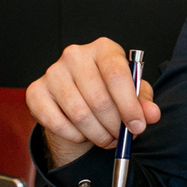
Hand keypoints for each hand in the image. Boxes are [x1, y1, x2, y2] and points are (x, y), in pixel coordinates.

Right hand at [27, 38, 159, 168]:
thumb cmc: (107, 92)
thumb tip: (151, 114)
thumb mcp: (131, 94)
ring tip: (106, 137)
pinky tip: (83, 134)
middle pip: (99, 99)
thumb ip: (143, 102)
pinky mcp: (36, 92)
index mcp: (103, 48)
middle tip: (120, 137)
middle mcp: (75, 55)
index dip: (129, 105)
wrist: (76, 101)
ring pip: (79, 114)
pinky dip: (74, 135)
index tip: (137, 126)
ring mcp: (53, 72)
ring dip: (97, 134)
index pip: (116, 74)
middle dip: (114, 125)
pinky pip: (57, 122)